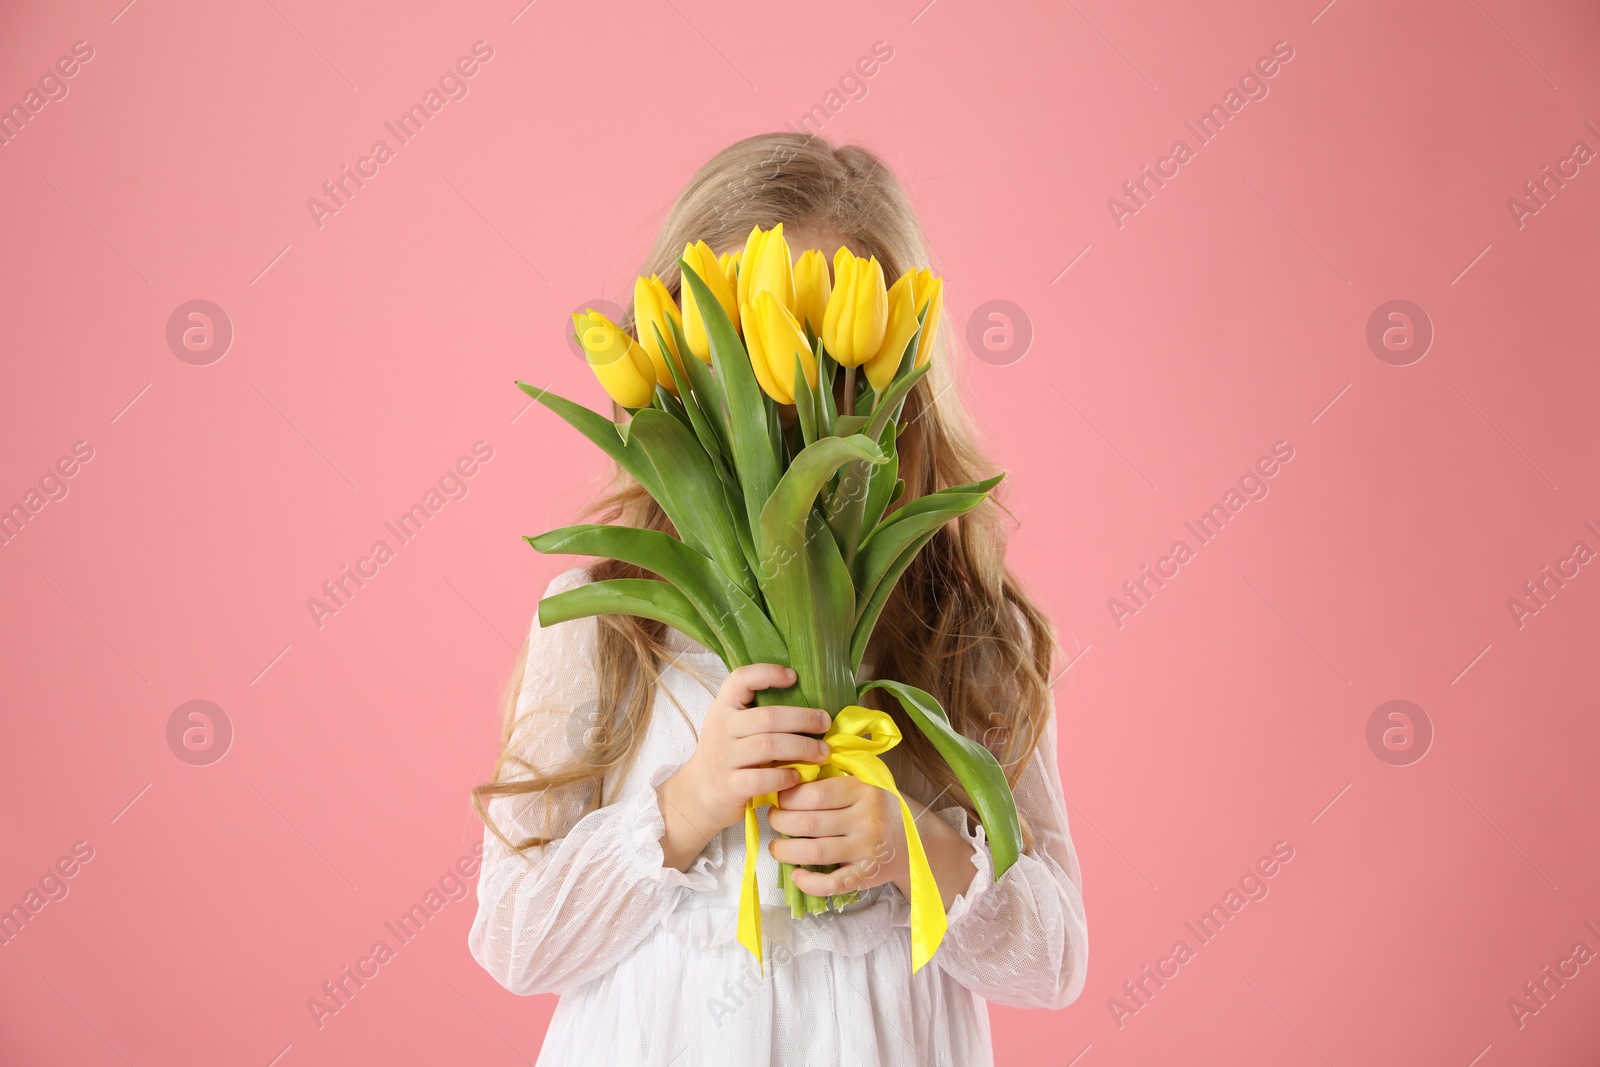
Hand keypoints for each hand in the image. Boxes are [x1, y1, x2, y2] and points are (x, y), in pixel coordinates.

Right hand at [657, 664, 830, 870]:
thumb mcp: (733, 728)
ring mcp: (722, 757)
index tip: (794, 677)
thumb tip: (810, 708)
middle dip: (803, 719)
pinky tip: (798, 776)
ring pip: (769, 746)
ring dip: (802, 748)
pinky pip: (762, 778)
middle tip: (825, 723)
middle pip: (768, 717)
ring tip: (822, 752)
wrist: (697, 794)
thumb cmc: (727, 756)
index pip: (740, 679)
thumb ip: (760, 716)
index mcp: (723, 708)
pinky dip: (785, 776)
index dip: (767, 673)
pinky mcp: (728, 786)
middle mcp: (720, 728)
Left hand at [768, 776, 908, 896]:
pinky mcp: (866, 876)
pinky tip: (796, 875)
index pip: (815, 794)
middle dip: (780, 822)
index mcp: (863, 791)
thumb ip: (834, 782)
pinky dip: (808, 882)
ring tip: (777, 848)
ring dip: (785, 851)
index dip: (788, 797)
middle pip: (808, 823)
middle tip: (774, 820)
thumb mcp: (866, 784)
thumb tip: (788, 782)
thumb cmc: (882, 808)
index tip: (780, 798)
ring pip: (814, 852)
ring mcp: (866, 850)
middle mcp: (866, 820)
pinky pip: (831, 884)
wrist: (919, 842)